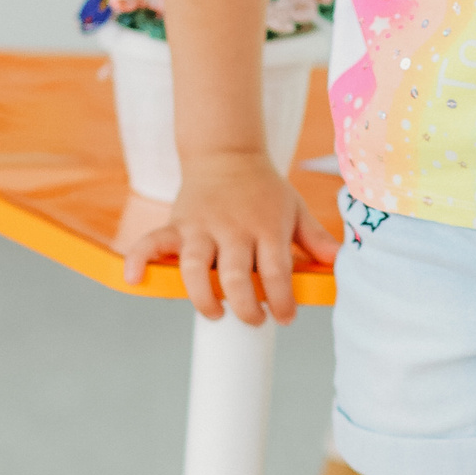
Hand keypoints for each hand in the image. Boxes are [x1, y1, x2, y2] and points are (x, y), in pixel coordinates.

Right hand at [122, 148, 340, 324]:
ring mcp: (202, 226)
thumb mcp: (295, 209)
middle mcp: (234, 228)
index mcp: (267, 227)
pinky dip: (140, 259)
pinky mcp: (177, 224)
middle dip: (245, 306)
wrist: (227, 153)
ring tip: (213, 314)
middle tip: (252, 321)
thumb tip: (340, 263)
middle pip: (235, 275)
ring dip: (202, 296)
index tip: (286, 317)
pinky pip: (153, 242)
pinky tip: (135, 279)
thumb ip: (316, 239)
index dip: (282, 300)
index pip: (276, 272)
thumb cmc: (264, 191)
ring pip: (195, 266)